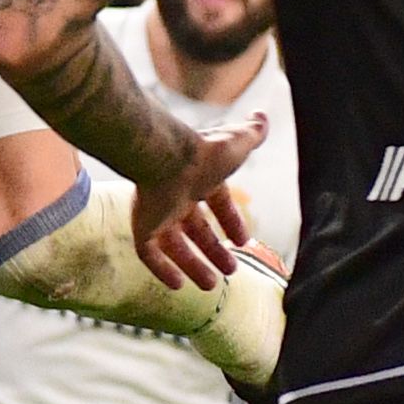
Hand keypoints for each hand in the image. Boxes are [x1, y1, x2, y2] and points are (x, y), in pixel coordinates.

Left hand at [133, 116, 266, 294]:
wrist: (166, 156)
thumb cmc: (205, 151)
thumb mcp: (238, 143)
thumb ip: (251, 133)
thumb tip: (262, 117)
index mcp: (200, 179)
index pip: (217, 203)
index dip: (232, 221)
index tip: (244, 241)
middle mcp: (178, 197)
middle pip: (196, 229)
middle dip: (213, 250)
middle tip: (231, 271)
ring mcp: (158, 212)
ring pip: (174, 245)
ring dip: (192, 266)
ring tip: (211, 286)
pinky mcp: (141, 225)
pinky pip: (148, 254)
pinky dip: (161, 270)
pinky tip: (177, 286)